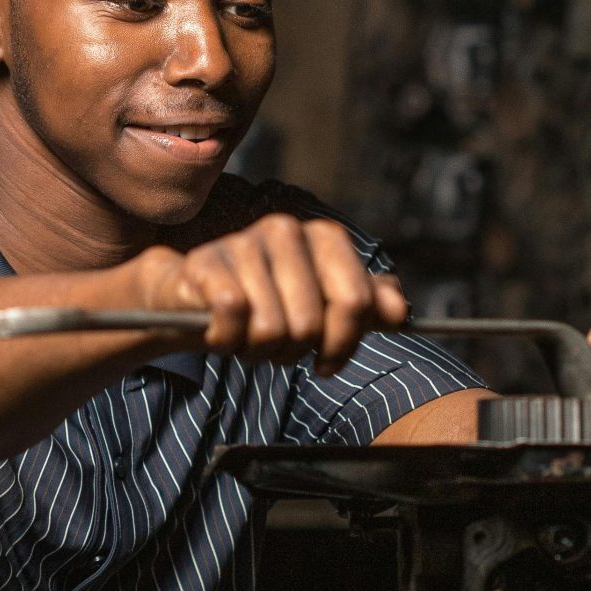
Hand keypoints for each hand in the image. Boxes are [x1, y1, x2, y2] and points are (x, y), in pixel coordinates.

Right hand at [135, 215, 407, 374]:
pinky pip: (235, 321)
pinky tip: (222, 332)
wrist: (191, 295)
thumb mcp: (320, 307)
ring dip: (259, 350)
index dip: (345, 344)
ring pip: (274, 329)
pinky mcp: (209, 263)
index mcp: (324, 237)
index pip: (357, 303)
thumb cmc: (263, 304)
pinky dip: (228, 340)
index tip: (327, 361)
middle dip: (295, 351)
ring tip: (248, 338)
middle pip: (313, 325)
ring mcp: (246, 242)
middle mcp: (287, 229)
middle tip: (278, 348)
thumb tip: (399, 312)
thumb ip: (365, 306)